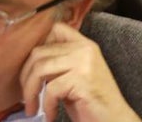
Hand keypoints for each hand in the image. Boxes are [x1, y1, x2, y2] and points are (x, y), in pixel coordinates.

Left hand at [20, 22, 140, 121]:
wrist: (116, 121)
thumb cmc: (91, 102)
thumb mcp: (74, 75)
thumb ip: (58, 62)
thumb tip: (27, 61)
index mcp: (84, 45)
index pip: (56, 29)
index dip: (39, 44)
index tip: (32, 66)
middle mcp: (85, 49)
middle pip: (39, 52)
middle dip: (26, 76)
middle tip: (25, 96)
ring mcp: (84, 63)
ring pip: (40, 69)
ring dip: (31, 92)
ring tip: (32, 107)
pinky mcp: (83, 80)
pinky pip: (51, 89)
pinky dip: (46, 105)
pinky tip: (50, 115)